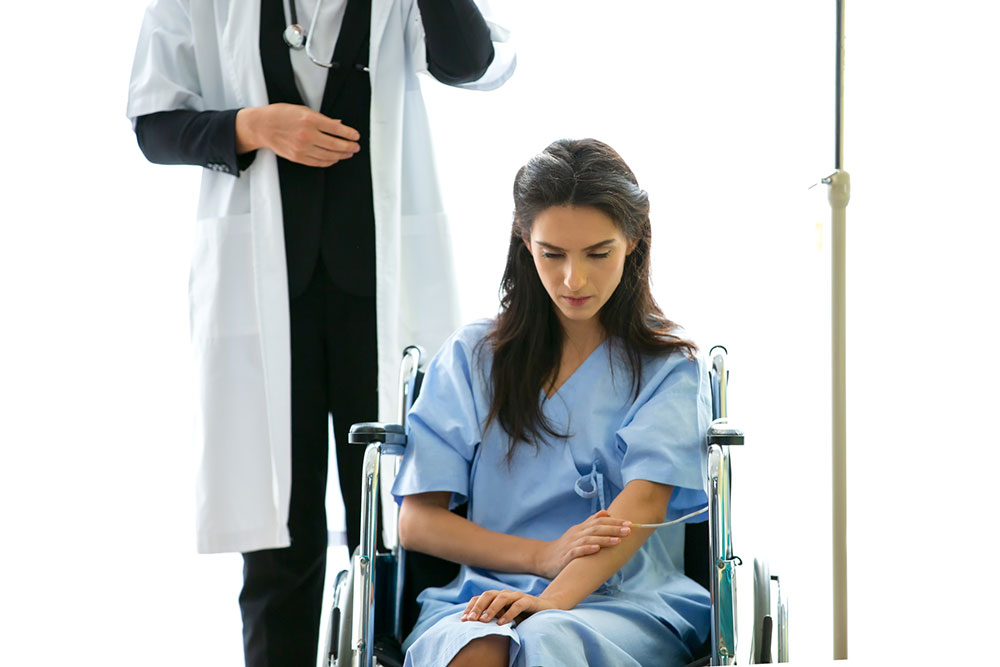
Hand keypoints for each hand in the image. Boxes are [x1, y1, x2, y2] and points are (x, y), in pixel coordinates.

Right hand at [235, 103, 360, 167]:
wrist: (262, 126)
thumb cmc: (281, 115)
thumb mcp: (302, 109)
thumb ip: (321, 118)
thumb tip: (338, 123)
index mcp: (310, 119)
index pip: (336, 128)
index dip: (349, 133)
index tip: (356, 136)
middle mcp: (307, 135)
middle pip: (335, 144)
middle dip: (349, 146)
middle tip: (356, 147)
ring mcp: (302, 148)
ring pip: (329, 155)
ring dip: (342, 155)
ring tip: (348, 153)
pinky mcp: (298, 157)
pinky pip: (319, 162)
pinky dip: (329, 161)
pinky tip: (335, 158)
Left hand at [461, 590, 561, 625]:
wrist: (546, 609)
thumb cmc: (522, 616)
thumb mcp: (505, 618)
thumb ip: (493, 620)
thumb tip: (474, 629)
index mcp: (497, 597)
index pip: (479, 598)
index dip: (470, 607)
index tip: (463, 620)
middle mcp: (505, 594)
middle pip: (487, 595)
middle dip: (477, 607)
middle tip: (470, 620)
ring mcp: (517, 596)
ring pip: (501, 598)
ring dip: (490, 609)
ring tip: (483, 621)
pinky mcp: (529, 600)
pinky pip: (517, 605)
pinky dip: (509, 613)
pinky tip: (502, 623)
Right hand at [532, 510, 630, 578]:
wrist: (544, 558)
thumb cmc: (564, 546)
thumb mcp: (577, 532)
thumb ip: (590, 522)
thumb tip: (606, 512)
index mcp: (581, 528)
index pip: (599, 521)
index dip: (615, 522)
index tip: (630, 523)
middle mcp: (577, 534)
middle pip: (596, 528)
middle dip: (614, 529)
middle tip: (629, 530)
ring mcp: (571, 544)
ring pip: (589, 539)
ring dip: (604, 539)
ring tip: (618, 540)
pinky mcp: (566, 556)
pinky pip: (577, 551)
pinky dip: (587, 549)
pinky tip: (597, 549)